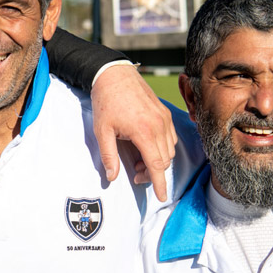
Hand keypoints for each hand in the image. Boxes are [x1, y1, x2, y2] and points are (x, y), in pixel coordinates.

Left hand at [90, 64, 176, 201]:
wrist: (115, 75)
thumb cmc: (106, 102)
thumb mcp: (102, 131)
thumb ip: (108, 156)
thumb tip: (111, 177)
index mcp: (144, 132)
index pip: (157, 165)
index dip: (159, 184)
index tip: (162, 197)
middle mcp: (159, 125)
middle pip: (164, 160)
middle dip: (153, 172)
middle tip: (135, 172)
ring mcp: (164, 118)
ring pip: (170, 150)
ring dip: (158, 160)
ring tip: (138, 159)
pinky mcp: (165, 113)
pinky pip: (171, 138)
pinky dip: (163, 148)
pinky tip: (147, 147)